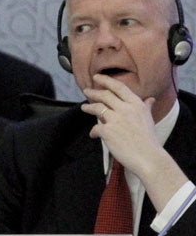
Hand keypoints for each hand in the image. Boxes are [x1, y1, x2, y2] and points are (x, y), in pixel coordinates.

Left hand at [82, 73, 187, 209]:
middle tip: (86, 91)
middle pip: (105, 95)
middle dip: (93, 92)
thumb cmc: (150, 140)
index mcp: (136, 104)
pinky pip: (96, 128)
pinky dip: (93, 132)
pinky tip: (93, 135)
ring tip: (84, 108)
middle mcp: (125, 108)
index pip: (118, 87)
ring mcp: (115, 119)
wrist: (149, 158)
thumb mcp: (149, 119)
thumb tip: (150, 99)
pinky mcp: (107, 131)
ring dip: (88, 107)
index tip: (96, 77)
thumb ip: (146, 107)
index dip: (106, 80)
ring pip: (97, 108)